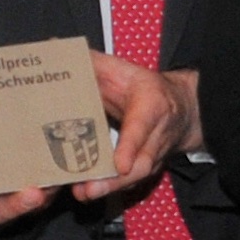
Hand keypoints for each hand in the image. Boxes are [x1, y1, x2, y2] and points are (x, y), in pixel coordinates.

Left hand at [79, 54, 202, 198]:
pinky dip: (110, 188)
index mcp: (152, 105)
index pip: (141, 127)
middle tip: (89, 189)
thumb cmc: (146, 87)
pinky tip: (87, 192)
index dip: (130, 147)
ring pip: (136, 176)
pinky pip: (131, 181)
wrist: (184, 109)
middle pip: (140, 163)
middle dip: (115, 179)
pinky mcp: (146, 167)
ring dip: (110, 188)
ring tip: (84, 193)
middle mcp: (157, 134)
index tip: (119, 164)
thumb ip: (93, 61)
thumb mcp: (123, 68)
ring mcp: (154, 154)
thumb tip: (55, 46)